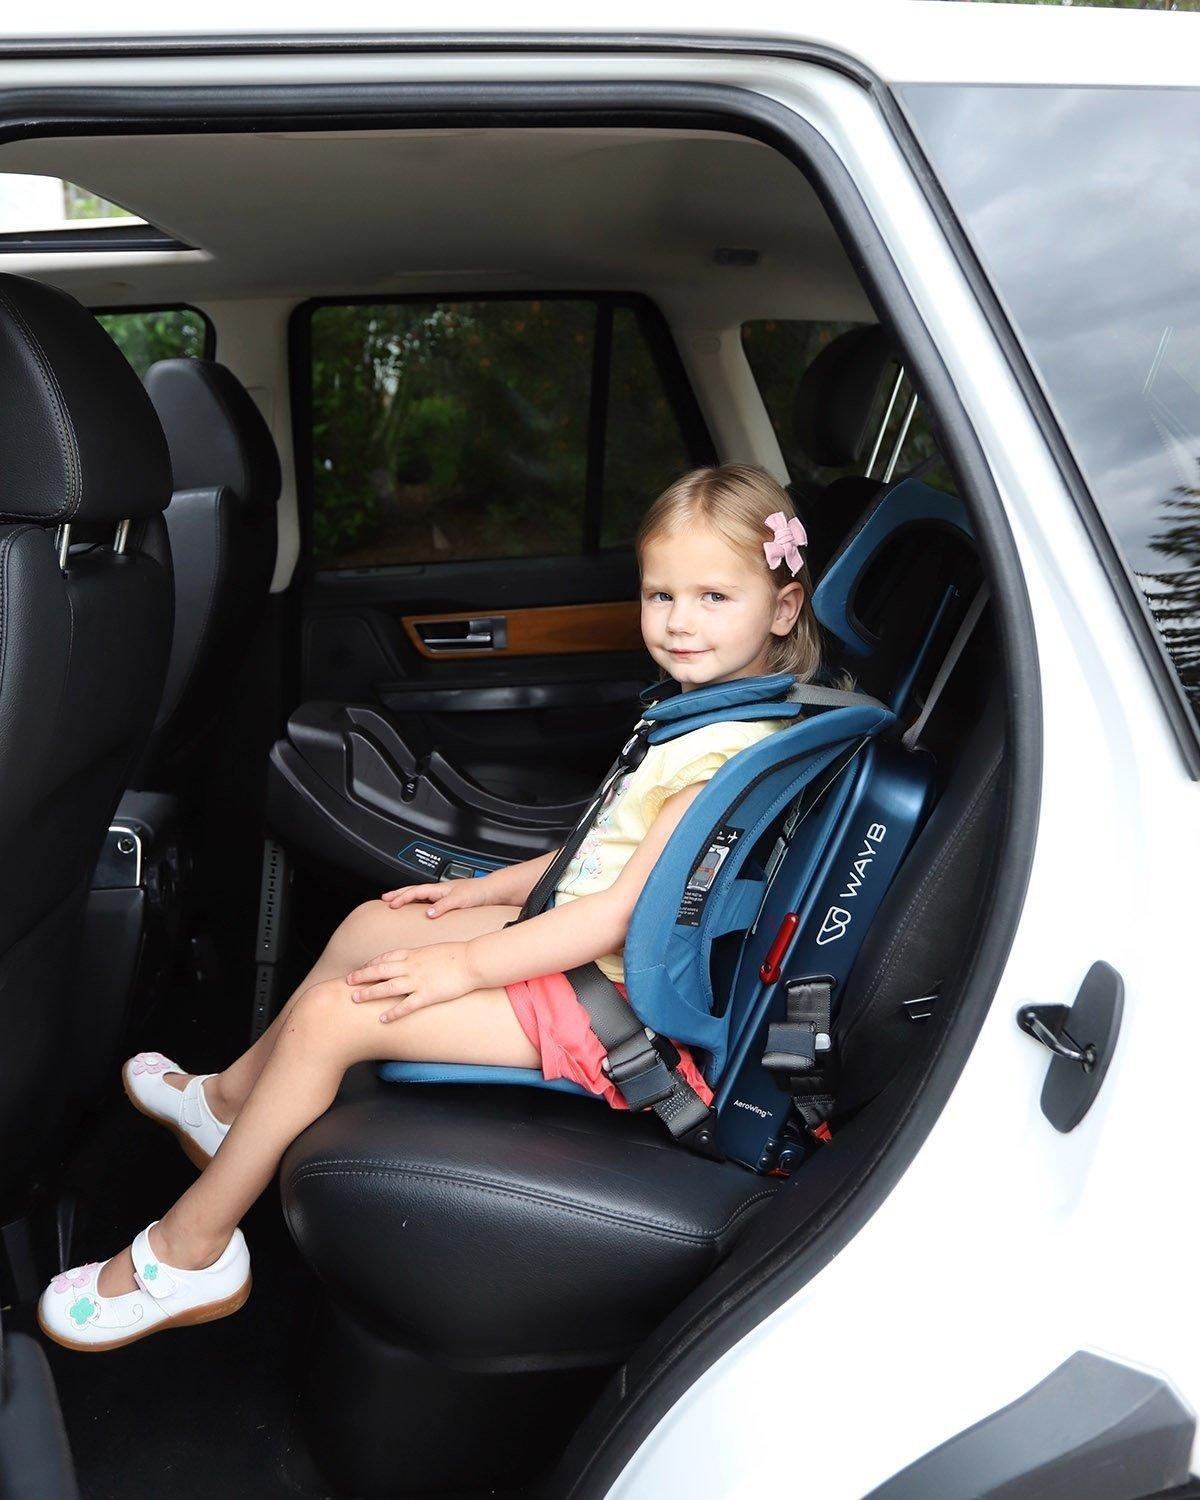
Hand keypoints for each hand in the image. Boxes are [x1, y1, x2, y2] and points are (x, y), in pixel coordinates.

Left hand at [347, 942, 474, 1021]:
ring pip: (387, 987)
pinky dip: (393, 1013)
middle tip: (347, 981)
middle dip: (362, 976)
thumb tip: (417, 959)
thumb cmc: (459, 954)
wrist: (473, 960)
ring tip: (355, 998)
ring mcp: (418, 980)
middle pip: (380, 970)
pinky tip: (382, 1019)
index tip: (362, 968)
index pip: (386, 957)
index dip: (371, 963)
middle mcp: (412, 966)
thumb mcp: (435, 950)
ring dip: (369, 992)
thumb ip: (423, 956)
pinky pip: (406, 1005)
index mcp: (414, 954)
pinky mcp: (428, 995)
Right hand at [378, 877, 490, 915]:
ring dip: (406, 897)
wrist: (491, 892)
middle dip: (398, 893)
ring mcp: (442, 895)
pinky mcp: (448, 901)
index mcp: (438, 888)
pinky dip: (418, 903)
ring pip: (419, 895)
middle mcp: (439, 890)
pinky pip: (427, 901)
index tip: (390, 904)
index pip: (415, 891)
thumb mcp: (459, 900)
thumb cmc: (477, 892)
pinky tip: (418, 910)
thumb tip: (428, 913)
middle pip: (413, 890)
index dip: (402, 897)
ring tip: (396, 902)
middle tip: (384, 898)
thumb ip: (443, 906)